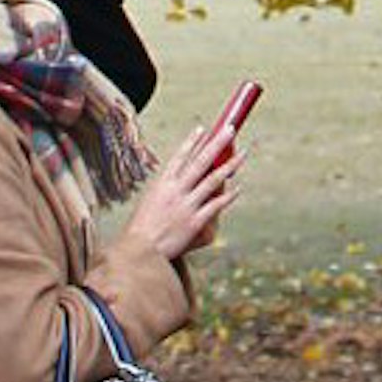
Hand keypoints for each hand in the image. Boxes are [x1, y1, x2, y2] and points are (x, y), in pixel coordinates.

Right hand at [132, 108, 246, 262]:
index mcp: (162, 183)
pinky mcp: (195, 222)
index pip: (180, 156)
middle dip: (217, 143)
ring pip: (213, 180)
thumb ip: (167, 190)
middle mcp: (176, 190)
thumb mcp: (150, 201)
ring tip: (243, 153)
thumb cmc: (141, 230)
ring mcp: (187, 205)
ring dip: (230, 165)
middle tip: (230, 129)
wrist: (139, 252)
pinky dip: (228, 196)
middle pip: (201, 161)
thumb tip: (185, 182)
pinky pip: (216, 206)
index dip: (192, 142)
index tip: (203, 129)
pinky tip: (237, 188)